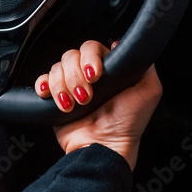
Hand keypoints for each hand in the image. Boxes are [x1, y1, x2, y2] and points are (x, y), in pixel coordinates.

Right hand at [34, 41, 161, 169]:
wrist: (104, 146)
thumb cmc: (127, 124)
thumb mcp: (149, 90)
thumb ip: (144, 64)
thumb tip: (123, 45)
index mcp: (107, 69)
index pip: (91, 48)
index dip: (90, 58)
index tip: (97, 75)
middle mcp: (87, 75)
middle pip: (70, 56)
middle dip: (76, 76)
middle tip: (86, 96)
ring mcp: (70, 86)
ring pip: (56, 68)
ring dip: (62, 86)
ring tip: (73, 105)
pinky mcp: (54, 98)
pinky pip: (42, 81)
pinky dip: (44, 86)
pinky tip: (51, 97)